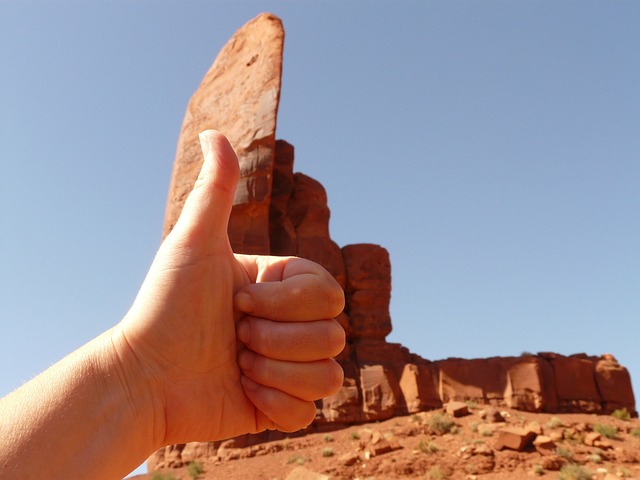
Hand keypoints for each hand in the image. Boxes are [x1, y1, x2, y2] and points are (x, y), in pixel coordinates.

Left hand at [116, 130, 344, 446]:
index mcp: (282, 288)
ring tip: (237, 364)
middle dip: (277, 338)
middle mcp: (292, 325)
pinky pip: (311, 410)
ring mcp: (289, 367)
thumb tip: (214, 131)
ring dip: (276, 371)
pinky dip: (274, 403)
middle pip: (334, 334)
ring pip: (330, 375)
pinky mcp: (281, 406)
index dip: (284, 303)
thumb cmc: (165, 304)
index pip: (328, 294)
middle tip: (235, 335)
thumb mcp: (192, 242)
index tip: (237, 301)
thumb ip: (215, 189)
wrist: (144, 375)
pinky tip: (242, 392)